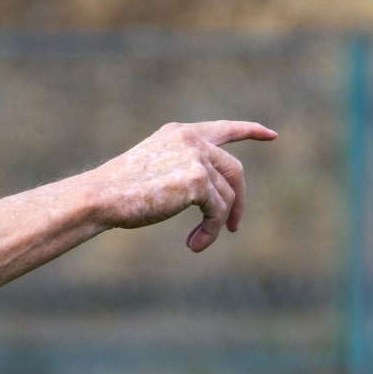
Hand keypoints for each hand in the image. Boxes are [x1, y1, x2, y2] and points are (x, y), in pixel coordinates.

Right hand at [88, 120, 276, 251]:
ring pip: (227, 195)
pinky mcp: (198, 179)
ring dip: (217, 223)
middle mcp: (191, 139)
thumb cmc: (117, 193)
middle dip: (238, 200)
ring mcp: (196, 157)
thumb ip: (183, 171)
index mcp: (179, 133)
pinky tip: (194, 244)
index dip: (250, 131)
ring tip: (197, 242)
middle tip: (233, 227)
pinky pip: (219, 211)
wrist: (101, 196)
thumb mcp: (153, 172)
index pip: (224, 129)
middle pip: (234, 170)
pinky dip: (211, 231)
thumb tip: (214, 196)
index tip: (271, 135)